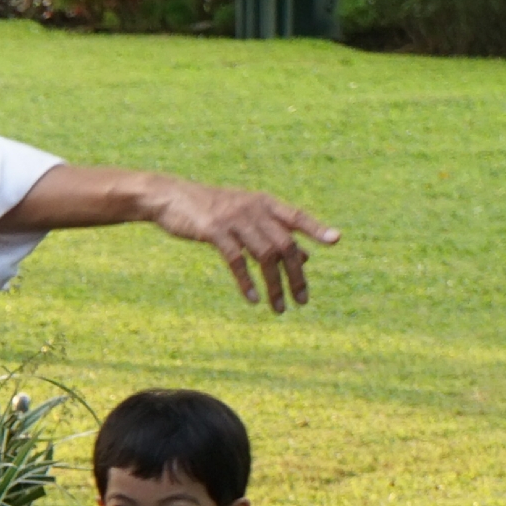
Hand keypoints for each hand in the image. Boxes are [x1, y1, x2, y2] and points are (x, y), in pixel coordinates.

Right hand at [151, 180, 339, 314]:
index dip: (315, 228)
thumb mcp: (245, 217)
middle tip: (302, 300)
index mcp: (263, 204)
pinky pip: (236, 260)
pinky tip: (252, 299)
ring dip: (275, 285)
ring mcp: (234, 220)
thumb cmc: (210, 209)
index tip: (335, 240)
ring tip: (280, 308)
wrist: (170, 197)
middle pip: (284, 244)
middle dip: (296, 275)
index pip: (296, 216)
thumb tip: (305, 257)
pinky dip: (246, 282)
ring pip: (264, 255)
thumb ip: (274, 233)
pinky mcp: (214, 231)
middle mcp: (253, 210)